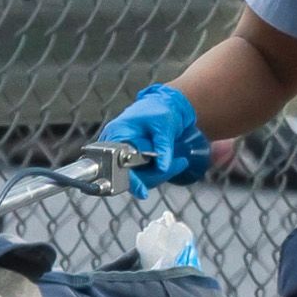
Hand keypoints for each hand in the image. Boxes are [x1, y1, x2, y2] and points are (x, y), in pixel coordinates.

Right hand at [93, 84, 206, 198]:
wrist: (165, 105)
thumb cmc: (160, 109)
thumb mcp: (164, 125)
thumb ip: (163, 146)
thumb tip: (162, 167)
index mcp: (116, 134)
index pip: (116, 163)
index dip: (129, 179)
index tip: (141, 191)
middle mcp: (116, 146)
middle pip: (127, 174)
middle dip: (154, 175)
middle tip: (179, 164)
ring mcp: (124, 155)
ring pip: (138, 178)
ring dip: (160, 174)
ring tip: (180, 162)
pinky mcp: (133, 161)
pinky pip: (143, 175)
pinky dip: (159, 173)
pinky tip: (175, 163)